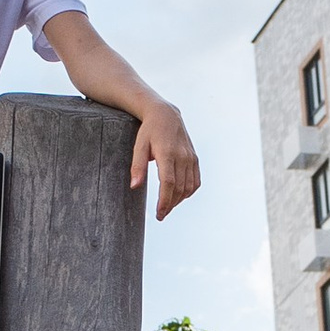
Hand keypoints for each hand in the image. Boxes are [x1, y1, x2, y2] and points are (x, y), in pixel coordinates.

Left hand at [132, 101, 200, 220]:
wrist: (166, 115)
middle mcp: (182, 157)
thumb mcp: (139, 146)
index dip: (165, 201)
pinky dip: (188, 192)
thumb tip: (134, 186)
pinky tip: (179, 197)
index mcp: (167, 153)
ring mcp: (191, 158)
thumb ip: (137, 167)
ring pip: (188, 187)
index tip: (159, 214)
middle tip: (161, 215)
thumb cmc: (149, 131)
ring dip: (179, 201)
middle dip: (170, 205)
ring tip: (167, 207)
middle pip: (179, 188)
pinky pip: (195, 181)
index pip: (168, 183)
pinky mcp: (195, 159)